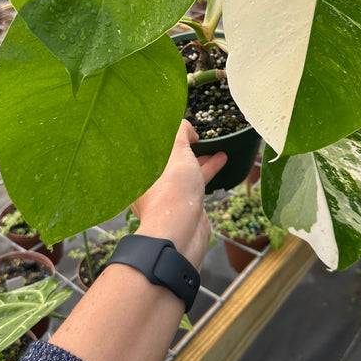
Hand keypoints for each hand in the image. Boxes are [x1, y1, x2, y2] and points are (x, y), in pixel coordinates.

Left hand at [132, 119, 226, 269]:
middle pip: (168, 156)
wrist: (180, 235)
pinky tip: (221, 160)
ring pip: (184, 169)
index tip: (182, 125)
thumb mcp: (176, 150)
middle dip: (185, 145)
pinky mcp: (182, 204)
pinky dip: (207, 169)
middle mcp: (149, 181)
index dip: (165, 131)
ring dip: (201, 157)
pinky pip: (194, 181)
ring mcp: (166, 194)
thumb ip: (180, 132)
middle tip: (200, 135)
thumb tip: (187, 130)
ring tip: (218, 147)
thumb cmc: (172, 192)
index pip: (150, 143)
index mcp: (138, 168)